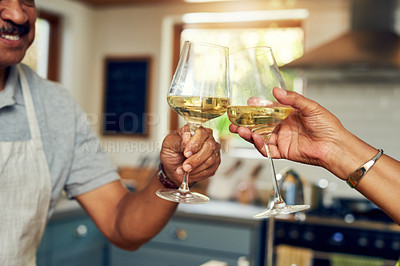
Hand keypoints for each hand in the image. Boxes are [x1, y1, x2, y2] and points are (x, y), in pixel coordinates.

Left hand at [160, 125, 220, 184]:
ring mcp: (213, 150)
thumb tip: (187, 139)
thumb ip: (178, 141)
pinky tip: (191, 173)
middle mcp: (207, 138)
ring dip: (196, 168)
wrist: (173, 167)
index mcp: (196, 129)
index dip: (195, 144)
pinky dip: (199, 174)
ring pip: (211, 160)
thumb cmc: (171, 152)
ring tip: (185, 170)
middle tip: (185, 166)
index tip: (186, 154)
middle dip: (196, 159)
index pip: (202, 132)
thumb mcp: (169, 144)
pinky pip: (211, 169)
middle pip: (209, 147)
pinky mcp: (215, 162)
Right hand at [229, 87, 345, 170]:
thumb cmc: (328, 126)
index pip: (268, 109)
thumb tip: (276, 91)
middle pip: (260, 124)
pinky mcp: (283, 151)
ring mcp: (282, 139)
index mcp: (289, 114)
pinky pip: (267, 149)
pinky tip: (255, 138)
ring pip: (260, 137)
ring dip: (249, 134)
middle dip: (246, 123)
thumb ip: (292, 99)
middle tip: (234, 120)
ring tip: (239, 130)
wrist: (334, 146)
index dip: (257, 107)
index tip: (247, 103)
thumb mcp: (311, 107)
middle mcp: (283, 127)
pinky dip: (259, 145)